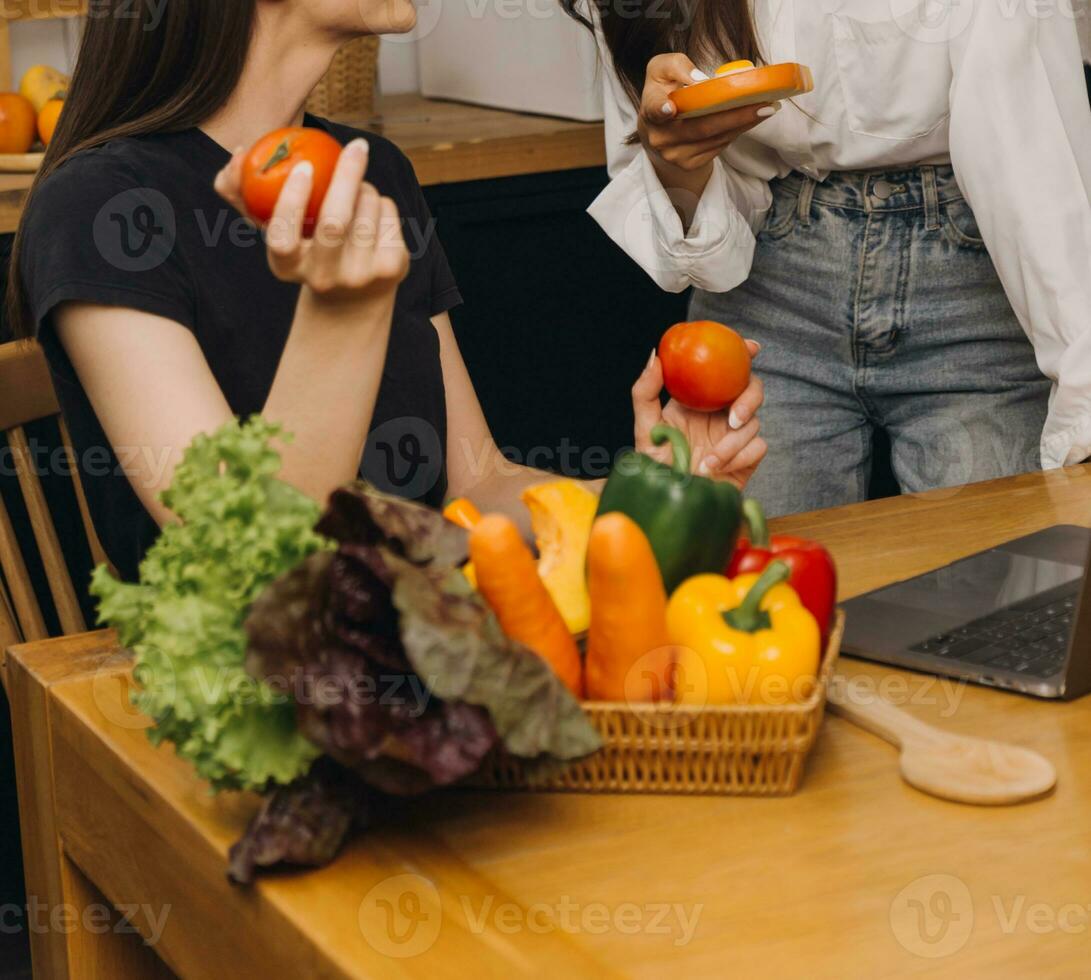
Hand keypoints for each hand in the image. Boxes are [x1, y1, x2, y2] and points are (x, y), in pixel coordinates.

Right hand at [215, 138, 408, 301]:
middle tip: (355, 146)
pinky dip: (381, 200)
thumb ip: (245, 191)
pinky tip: (373, 215)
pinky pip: (388, 212)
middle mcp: (323, 277)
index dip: (292, 202)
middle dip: (346, 177)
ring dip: (364, 186)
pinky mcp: (391, 268)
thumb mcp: (276, 226)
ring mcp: (360, 276)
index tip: (303, 167)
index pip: (283, 238)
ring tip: (355, 194)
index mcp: (287, 267)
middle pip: (335, 222)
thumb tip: (239, 153)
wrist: (353, 296)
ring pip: (367, 208)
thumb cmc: (305, 247)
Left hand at [631, 342, 766, 489]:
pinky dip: (738, 457)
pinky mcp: (747, 458)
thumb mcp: (645, 428)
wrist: (669, 503)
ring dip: (731, 445)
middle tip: (733, 418)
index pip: (727, 370)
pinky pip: (759, 447)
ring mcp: (735, 436)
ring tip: (705, 463)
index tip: (751, 347)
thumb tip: (656, 356)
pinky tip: (716, 470)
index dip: (743, 354)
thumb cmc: (654, 467)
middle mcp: (721, 413)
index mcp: (701, 399)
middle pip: (752, 389)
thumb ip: (645, 392)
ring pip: (754, 423)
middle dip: (750, 398)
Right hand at [638, 53, 775, 193]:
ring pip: (715, 139)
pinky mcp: (689, 164)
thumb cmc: (664, 91)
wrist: (658, 129)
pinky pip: (719, 147)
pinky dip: (737, 132)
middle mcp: (660, 137)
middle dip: (735, 116)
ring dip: (743, 124)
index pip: (654, 109)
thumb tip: (700, 81)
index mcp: (651, 109)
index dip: (661, 109)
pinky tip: (750, 119)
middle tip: (764, 104)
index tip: (670, 108)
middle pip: (701, 127)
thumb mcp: (662, 69)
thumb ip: (677, 66)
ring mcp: (675, 154)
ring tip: (766, 108)